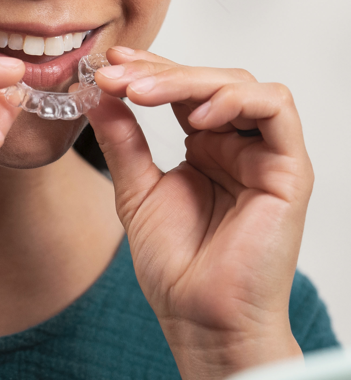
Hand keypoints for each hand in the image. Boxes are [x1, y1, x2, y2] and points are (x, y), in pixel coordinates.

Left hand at [87, 47, 312, 379]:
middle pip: (208, 79)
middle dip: (159, 71)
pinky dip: (236, 99)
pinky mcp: (289, 168)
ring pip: (239, 84)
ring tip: (142, 93)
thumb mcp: (135, 189)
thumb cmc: (175, 265)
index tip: (107, 65)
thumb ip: (122, 139)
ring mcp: (263, 153)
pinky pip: (276, 109)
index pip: (182, 88)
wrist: (200, 318)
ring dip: (188, 80)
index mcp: (205, 146)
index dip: (147, 69)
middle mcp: (237, 144)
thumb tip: (96, 93)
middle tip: (115, 76)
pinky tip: (196, 116)